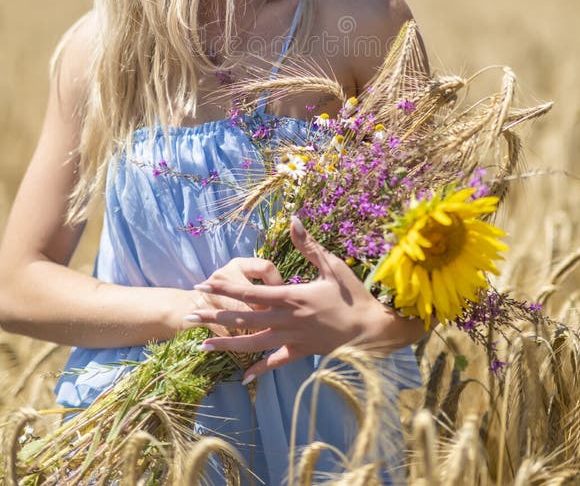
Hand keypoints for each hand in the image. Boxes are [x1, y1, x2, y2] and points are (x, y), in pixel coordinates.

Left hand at [188, 217, 424, 381]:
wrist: (372, 329)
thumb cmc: (353, 294)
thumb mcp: (332, 264)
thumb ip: (309, 244)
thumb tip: (293, 219)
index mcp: (292, 295)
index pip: (250, 292)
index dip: (225, 288)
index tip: (204, 284)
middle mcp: (287, 319)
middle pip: (243, 319)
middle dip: (215, 316)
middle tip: (190, 316)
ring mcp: (292, 339)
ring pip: (253, 344)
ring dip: (227, 344)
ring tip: (203, 345)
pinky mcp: (301, 353)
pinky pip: (276, 363)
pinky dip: (259, 370)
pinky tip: (242, 376)